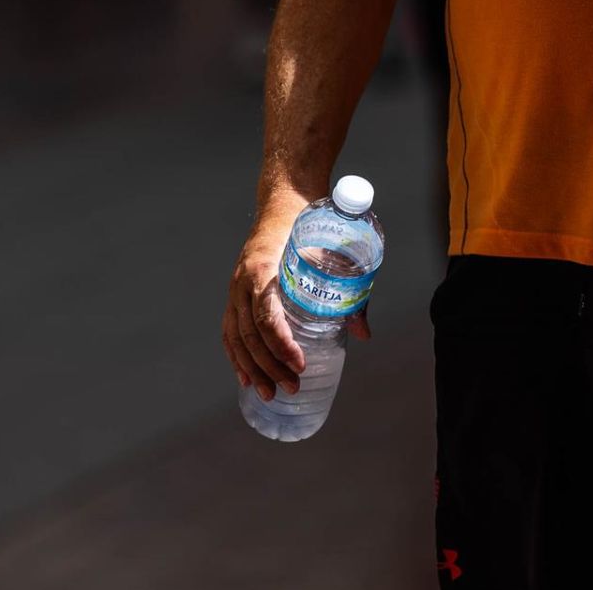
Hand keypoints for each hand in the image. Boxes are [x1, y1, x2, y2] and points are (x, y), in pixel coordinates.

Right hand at [222, 208, 372, 403]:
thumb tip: (362, 333)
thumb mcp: (330, 250)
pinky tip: (246, 378)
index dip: (280, 343)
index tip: (300, 363)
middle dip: (270, 364)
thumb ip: (347, 289)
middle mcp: (242, 280)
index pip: (264, 315)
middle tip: (293, 386)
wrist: (283, 200)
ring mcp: (235, 288)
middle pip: (249, 333)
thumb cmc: (308, 224)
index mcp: (263, 268)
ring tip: (270, 393)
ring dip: (252, 368)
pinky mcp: (235, 294)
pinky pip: (229, 331)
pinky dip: (236, 357)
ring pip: (236, 336)